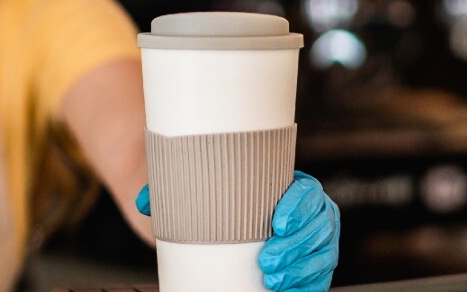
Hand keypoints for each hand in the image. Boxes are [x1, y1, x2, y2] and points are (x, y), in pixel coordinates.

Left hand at [133, 171, 339, 291]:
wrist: (236, 218)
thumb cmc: (224, 201)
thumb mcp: (203, 192)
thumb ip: (174, 193)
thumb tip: (144, 203)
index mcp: (293, 185)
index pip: (307, 192)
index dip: (299, 207)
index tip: (277, 223)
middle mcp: (313, 211)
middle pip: (317, 227)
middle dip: (295, 248)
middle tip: (264, 263)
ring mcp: (318, 239)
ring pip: (321, 254)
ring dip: (301, 270)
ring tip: (272, 281)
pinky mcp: (315, 264)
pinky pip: (320, 276)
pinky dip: (308, 284)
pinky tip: (288, 290)